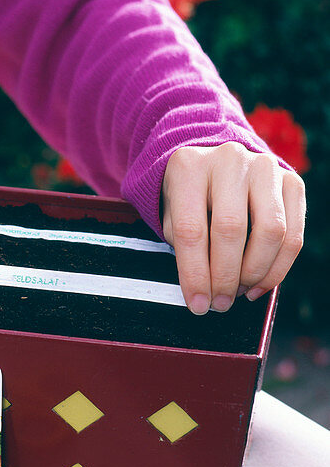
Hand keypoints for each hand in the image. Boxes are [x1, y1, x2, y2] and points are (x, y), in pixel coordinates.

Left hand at [162, 142, 304, 313]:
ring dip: (256, 272)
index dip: (195, 274)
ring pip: (271, 231)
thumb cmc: (189, 197)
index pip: (192, 230)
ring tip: (240, 292)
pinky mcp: (292, 181)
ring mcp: (265, 167)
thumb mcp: (171, 214)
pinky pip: (293, 232)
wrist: (216, 164)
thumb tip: (205, 292)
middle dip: (226, 276)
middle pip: (231, 229)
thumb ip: (184, 246)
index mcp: (189, 168)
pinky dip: (279, 266)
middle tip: (221, 303)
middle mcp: (229, 161)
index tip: (198, 305)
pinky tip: (260, 284)